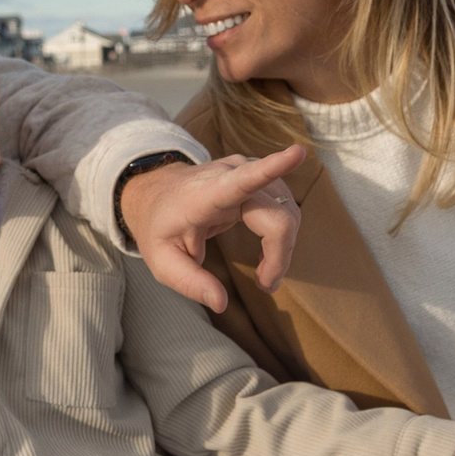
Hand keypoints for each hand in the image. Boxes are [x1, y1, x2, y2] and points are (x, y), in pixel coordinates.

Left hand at [118, 145, 304, 313]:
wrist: (156, 196)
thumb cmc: (160, 229)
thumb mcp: (162, 263)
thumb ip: (190, 283)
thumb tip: (220, 303)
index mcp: (205, 195)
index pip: (242, 180)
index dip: (272, 168)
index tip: (298, 153)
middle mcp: (229, 175)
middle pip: (278, 217)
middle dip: (279, 256)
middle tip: (265, 285)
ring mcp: (245, 170)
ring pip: (287, 212)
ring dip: (283, 247)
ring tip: (264, 273)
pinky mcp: (255, 173)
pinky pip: (285, 205)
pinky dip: (283, 233)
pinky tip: (267, 251)